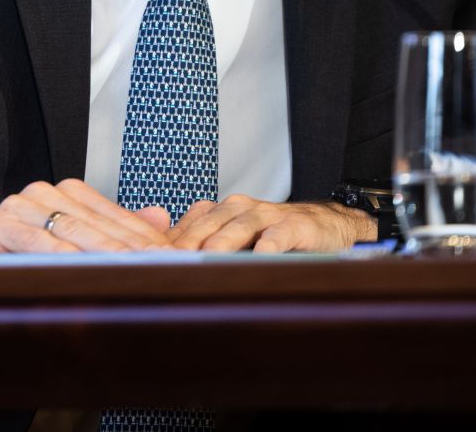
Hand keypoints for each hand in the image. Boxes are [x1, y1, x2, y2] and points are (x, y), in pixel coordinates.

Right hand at [0, 178, 173, 260]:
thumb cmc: (29, 265)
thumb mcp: (79, 249)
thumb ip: (117, 231)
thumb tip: (161, 216)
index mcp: (64, 193)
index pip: (113, 216)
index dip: (144, 238)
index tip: (172, 258)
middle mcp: (41, 193)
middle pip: (95, 224)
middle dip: (130, 249)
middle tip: (160, 266)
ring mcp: (16, 206)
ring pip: (68, 230)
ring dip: (101, 252)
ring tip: (130, 270)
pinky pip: (33, 241)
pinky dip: (58, 255)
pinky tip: (80, 268)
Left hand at [168, 194, 375, 252]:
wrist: (323, 225)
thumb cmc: (273, 235)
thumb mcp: (238, 239)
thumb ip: (207, 247)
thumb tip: (169, 267)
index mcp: (222, 211)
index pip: (189, 225)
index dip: (171, 242)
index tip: (151, 259)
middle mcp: (240, 208)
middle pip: (208, 224)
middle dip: (188, 242)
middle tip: (169, 260)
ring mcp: (267, 215)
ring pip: (239, 226)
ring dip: (223, 241)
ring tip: (208, 258)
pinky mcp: (295, 225)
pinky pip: (279, 234)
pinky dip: (269, 245)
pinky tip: (261, 256)